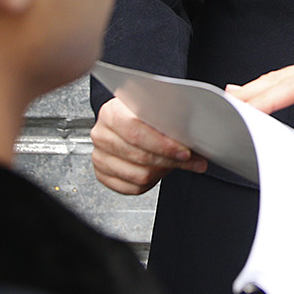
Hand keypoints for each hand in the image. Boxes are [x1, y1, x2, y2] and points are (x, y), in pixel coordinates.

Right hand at [89, 96, 206, 194]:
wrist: (128, 121)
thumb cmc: (142, 114)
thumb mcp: (156, 105)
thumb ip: (170, 113)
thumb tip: (193, 128)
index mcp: (112, 113)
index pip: (136, 133)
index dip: (163, 145)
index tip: (184, 151)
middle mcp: (102, 135)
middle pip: (139, 156)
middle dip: (169, 160)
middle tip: (189, 159)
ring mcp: (100, 157)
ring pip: (138, 175)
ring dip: (162, 171)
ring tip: (175, 163)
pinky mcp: (103, 174)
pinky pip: (133, 187)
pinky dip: (152, 182)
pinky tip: (160, 170)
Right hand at [229, 40, 293, 120]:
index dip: (270, 98)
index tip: (248, 108)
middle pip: (280, 80)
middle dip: (251, 93)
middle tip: (222, 107)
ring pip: (280, 78)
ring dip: (253, 88)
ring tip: (227, 100)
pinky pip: (286, 79)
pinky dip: (265, 85)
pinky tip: (250, 91)